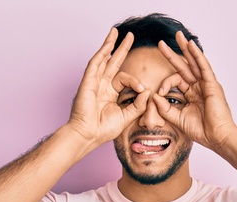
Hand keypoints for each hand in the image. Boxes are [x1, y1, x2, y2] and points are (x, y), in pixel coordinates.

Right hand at [67, 28, 150, 148]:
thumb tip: (148, 90)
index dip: (135, 82)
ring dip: (110, 44)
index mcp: (110, 94)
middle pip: (113, 62)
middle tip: (129, 36)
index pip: (124, 79)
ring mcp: (94, 82)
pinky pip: (95, 64)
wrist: (88, 135)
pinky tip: (108, 44)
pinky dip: (102, 53)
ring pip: (103, 58)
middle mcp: (102, 85)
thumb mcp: (127, 116)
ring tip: (116, 31)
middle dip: (121, 48)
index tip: (142, 90)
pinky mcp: (88, 82)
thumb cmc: (103, 129)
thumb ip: (138, 104)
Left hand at [153, 31, 236, 152]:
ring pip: (194, 62)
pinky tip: (191, 46)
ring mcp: (206, 84)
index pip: (176, 81)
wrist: (216, 137)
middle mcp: (199, 87)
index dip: (165, 84)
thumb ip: (165, 108)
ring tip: (178, 36)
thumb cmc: (202, 130)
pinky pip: (204, 67)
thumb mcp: (178, 118)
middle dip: (173, 54)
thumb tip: (154, 96)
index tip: (159, 93)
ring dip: (185, 49)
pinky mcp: (212, 85)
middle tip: (161, 43)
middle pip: (184, 66)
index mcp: (192, 94)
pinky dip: (197, 55)